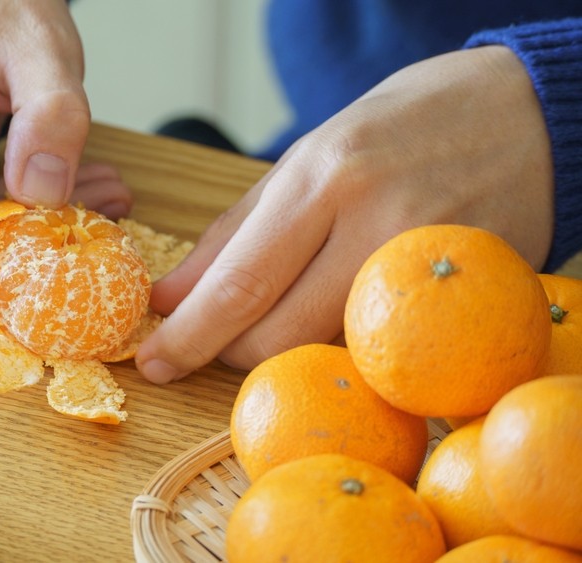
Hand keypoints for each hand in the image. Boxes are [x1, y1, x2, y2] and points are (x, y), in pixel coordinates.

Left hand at [136, 45, 554, 381]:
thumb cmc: (401, 129)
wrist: (523, 113)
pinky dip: (339, 349)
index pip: (242, 281)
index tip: (154, 361)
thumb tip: (173, 298)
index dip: (190, 334)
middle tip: (210, 344)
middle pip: (280, 333)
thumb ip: (235, 235)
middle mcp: (378, 222)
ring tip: (270, 323)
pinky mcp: (466, 296)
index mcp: (325, 177)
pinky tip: (329, 325)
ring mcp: (426, 265)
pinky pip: (381, 349)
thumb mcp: (306, 161)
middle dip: (229, 353)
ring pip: (327, 350)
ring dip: (282, 352)